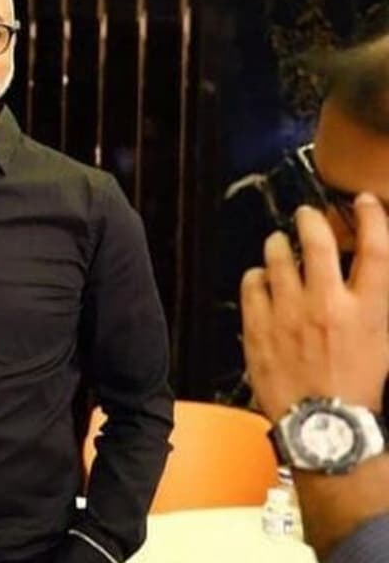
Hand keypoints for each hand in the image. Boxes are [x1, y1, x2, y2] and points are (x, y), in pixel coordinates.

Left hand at [241, 198, 388, 422]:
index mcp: (368, 310)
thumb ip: (370, 302)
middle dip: (312, 219)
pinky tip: (261, 278)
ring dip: (279, 244)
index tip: (365, 202)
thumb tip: (361, 271)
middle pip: (319, 241)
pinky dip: (257, 275)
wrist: (323, 425)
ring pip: (278, 257)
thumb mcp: (381, 340)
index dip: (373, 218)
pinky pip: (252, 283)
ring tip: (280, 243)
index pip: (377, 249)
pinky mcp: (259, 326)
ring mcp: (289, 314)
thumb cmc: (356, 386)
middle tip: (307, 215)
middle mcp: (328, 305)